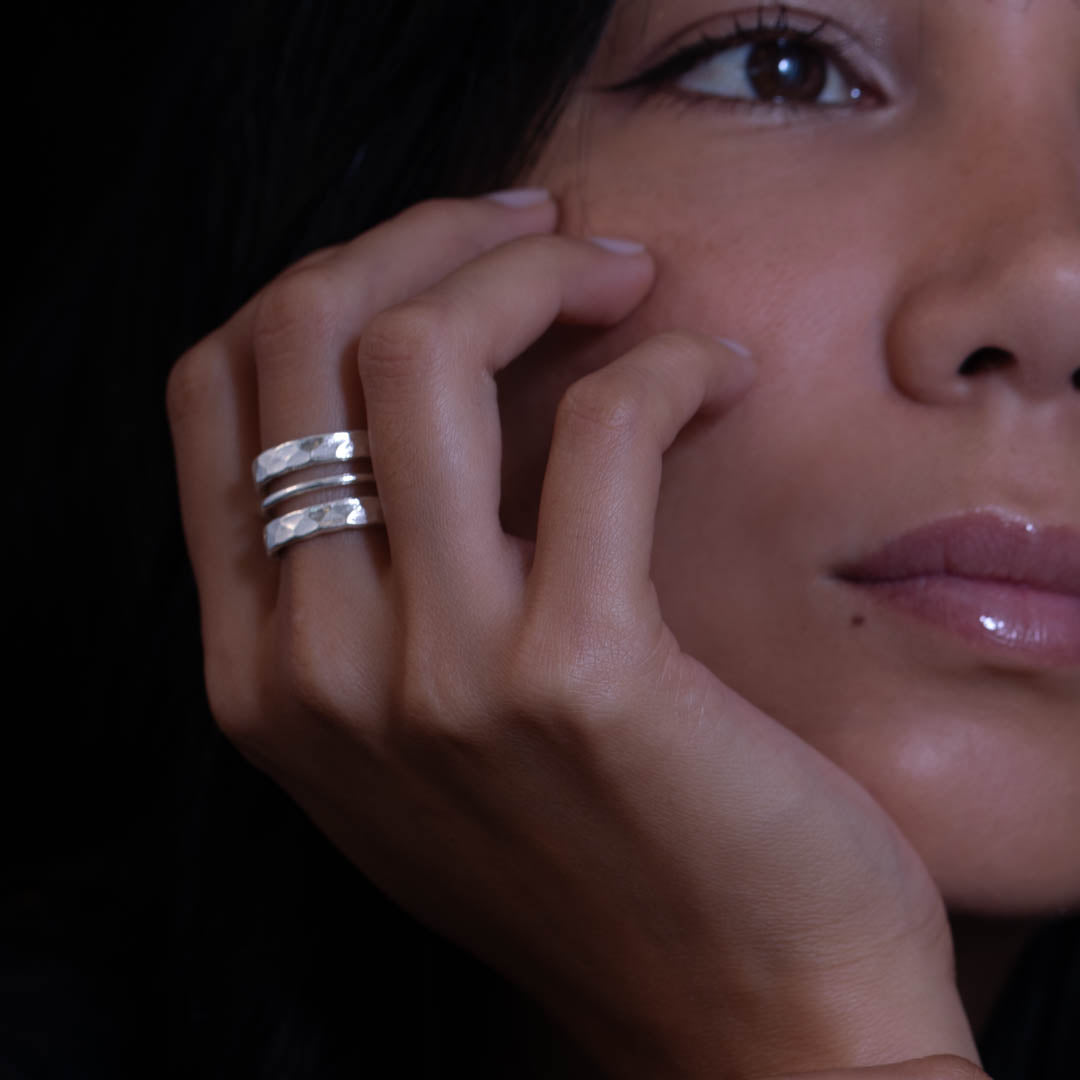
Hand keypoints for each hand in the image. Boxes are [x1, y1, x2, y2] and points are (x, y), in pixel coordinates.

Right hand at [168, 191, 977, 1078]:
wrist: (735, 1014)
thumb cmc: (597, 855)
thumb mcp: (430, 730)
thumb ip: (379, 581)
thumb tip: (418, 371)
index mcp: (258, 671)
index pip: (217, 394)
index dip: (328, 282)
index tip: (448, 258)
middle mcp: (313, 668)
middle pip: (299, 338)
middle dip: (428, 236)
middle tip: (549, 234)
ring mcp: (433, 677)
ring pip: (420, 353)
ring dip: (542, 272)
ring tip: (634, 282)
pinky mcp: (577, 675)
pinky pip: (599, 427)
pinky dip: (669, 364)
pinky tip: (719, 375)